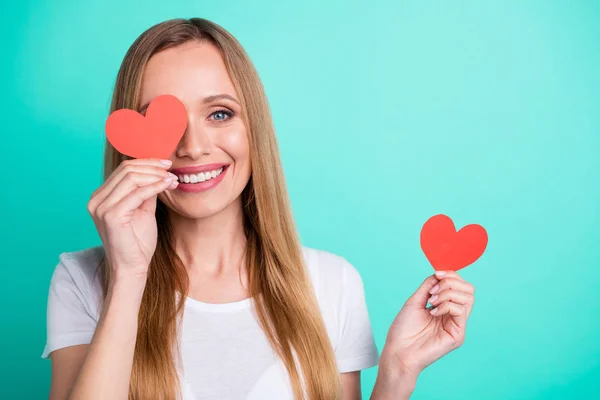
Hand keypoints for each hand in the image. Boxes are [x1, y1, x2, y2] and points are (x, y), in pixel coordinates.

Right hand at [87, 158, 177, 277]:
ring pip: (132, 178)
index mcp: (101, 197)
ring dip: (156, 176)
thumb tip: (159, 171)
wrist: (133, 267)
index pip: (123, 169)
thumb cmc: (138, 242)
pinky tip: (168, 186)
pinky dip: (155, 186)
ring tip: (172, 179)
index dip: (146, 162)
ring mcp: (101, 207)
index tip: (166, 164)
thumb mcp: (143, 210)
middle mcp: (96, 200)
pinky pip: (137, 193)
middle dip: (152, 167)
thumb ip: (146, 190)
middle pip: (127, 170)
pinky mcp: (111, 215)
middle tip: (171, 170)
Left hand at [382, 270, 474, 378]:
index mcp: (445, 307)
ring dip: (447, 293)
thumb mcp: (415, 300)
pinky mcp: (458, 335)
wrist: (398, 350)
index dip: (451, 275)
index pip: (460, 286)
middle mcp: (454, 315)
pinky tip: (433, 312)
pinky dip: (446, 305)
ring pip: (468, 298)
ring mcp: (457, 325)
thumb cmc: (403, 329)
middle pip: (468, 289)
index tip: (437, 273)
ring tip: (432, 301)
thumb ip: (429, 285)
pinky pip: (460, 310)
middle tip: (433, 290)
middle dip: (451, 282)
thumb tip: (440, 273)